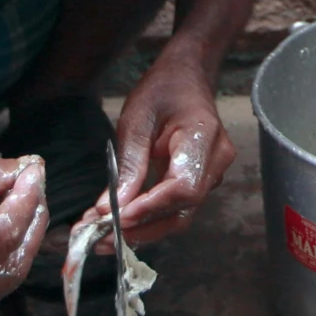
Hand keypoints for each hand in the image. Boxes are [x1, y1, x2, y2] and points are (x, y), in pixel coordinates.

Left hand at [77, 58, 235, 247]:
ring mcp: (212, 174)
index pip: (183, 187)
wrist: (187, 77)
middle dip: (141, 229)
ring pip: (180, 215)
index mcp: (203, 137)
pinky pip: (176, 208)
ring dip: (142, 230)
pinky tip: (119, 222)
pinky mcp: (200, 182)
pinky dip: (147, 219)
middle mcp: (216, 161)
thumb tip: (109, 208)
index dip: (150, 208)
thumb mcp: (136, 120)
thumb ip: (128, 164)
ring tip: (102, 235)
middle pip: (182, 210)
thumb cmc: (162, 90)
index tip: (115, 218)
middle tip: (99, 238)